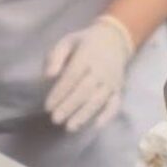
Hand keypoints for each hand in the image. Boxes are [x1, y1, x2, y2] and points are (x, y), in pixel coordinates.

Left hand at [43, 16, 133, 132]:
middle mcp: (101, 69)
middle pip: (84, 90)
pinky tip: (97, 125)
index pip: (72, 76)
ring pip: (98, 99)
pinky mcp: (119, 88)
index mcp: (87, 55)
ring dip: (84, 114)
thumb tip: (48, 76)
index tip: (47, 106)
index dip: (60, 92)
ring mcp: (112, 80)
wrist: (115, 39)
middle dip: (69, 106)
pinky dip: (108, 115)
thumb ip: (56, 56)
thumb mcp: (68, 41)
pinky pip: (115, 103)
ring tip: (70, 127)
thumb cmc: (85, 43)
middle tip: (55, 119)